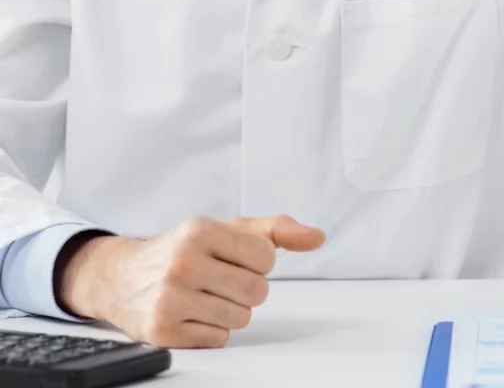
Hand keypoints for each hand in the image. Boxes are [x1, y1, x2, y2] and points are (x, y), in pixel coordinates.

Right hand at [56, 214, 324, 347]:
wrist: (121, 276)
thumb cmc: (185, 249)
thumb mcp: (229, 229)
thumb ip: (278, 230)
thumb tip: (318, 237)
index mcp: (201, 230)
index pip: (266, 256)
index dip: (260, 261)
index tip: (239, 258)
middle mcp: (183, 262)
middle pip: (257, 291)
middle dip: (248, 288)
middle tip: (223, 280)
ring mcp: (170, 298)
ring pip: (240, 317)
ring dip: (232, 310)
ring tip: (207, 295)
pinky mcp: (162, 331)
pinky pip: (218, 339)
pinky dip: (213, 329)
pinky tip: (193, 312)